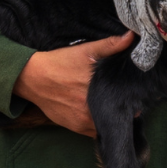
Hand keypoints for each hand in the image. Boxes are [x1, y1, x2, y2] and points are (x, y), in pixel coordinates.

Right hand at [11, 32, 135, 137]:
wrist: (33, 78)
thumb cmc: (60, 63)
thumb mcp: (86, 51)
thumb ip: (110, 45)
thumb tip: (131, 36)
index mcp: (99, 92)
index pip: (125, 103)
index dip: (132, 100)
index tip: (133, 95)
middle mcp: (92, 111)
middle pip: (116, 115)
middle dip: (121, 109)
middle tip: (123, 100)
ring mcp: (83, 122)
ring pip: (105, 124)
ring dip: (109, 118)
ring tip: (110, 106)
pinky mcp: (75, 127)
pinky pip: (93, 131)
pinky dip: (97, 124)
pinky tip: (96, 113)